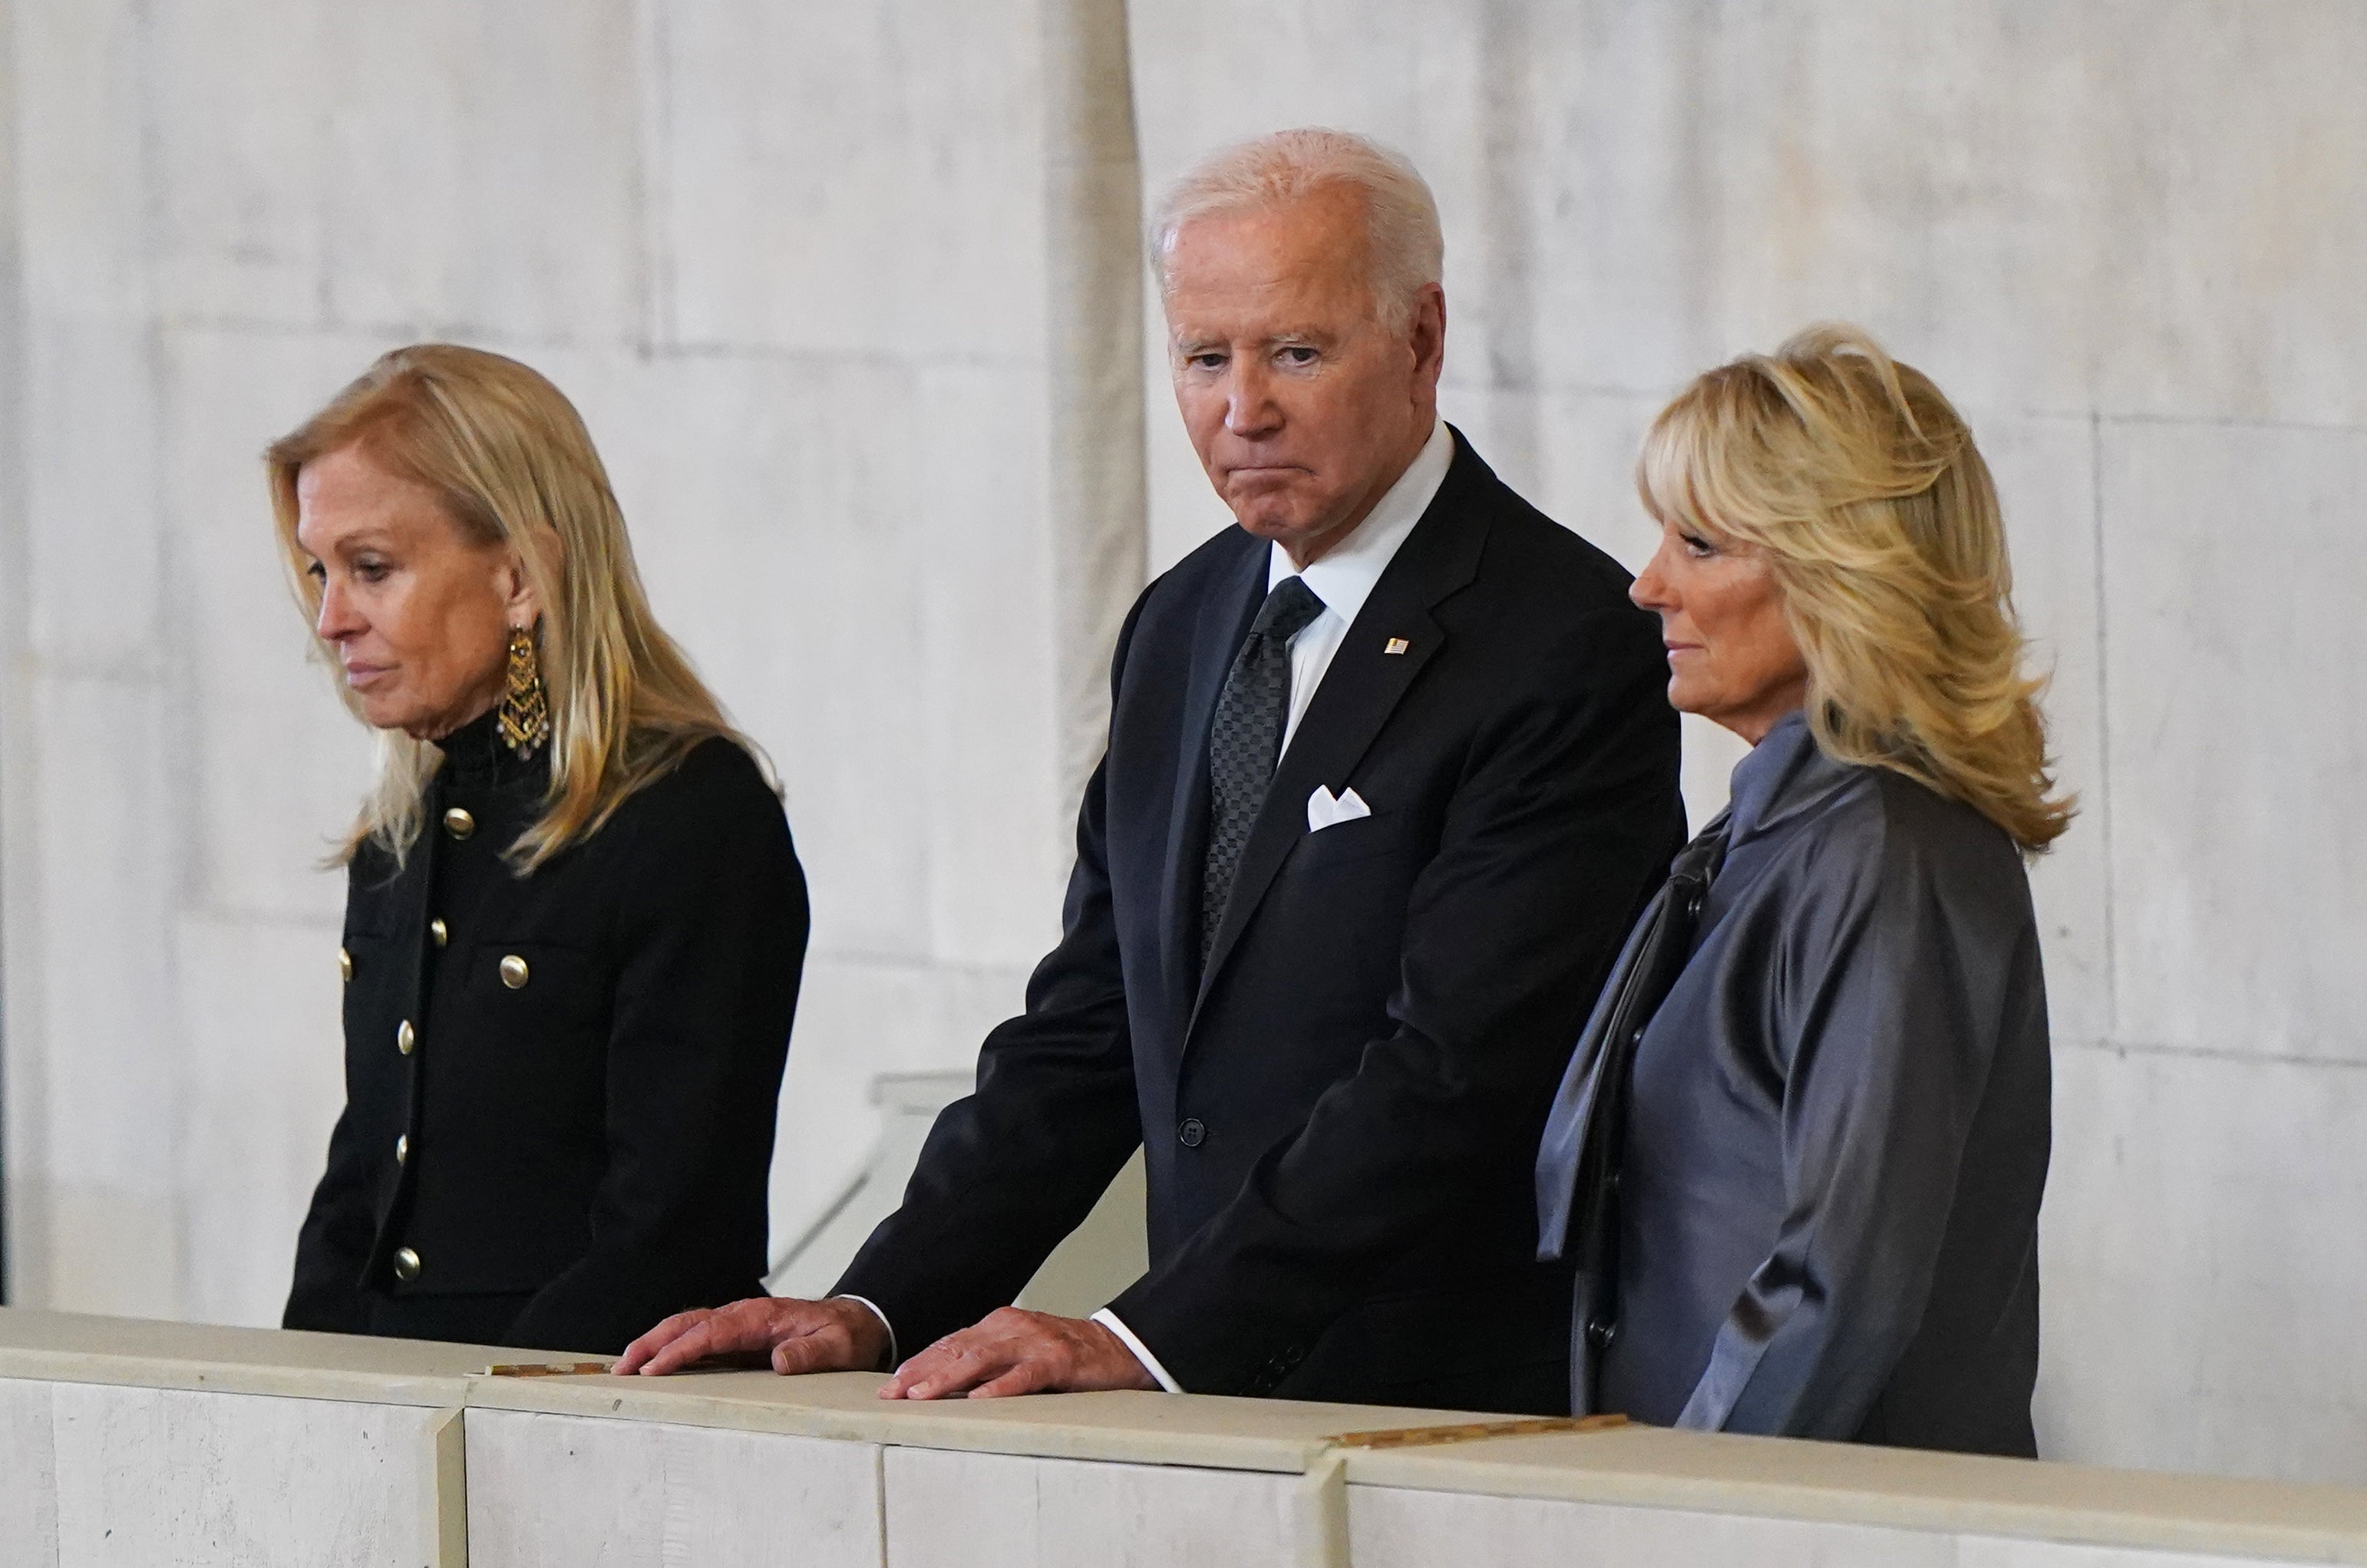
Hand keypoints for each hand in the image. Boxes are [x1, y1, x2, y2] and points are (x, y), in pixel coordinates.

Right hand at [615, 1296, 890, 1377]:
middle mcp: (744, 1316)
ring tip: (626, 1366)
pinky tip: (655, 1363)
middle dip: (652, 1343)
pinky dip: (672, 1346)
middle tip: (621, 1367)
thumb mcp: (837, 1346)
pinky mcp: (739, 1335)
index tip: (654, 1369)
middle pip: (688, 1323)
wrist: (856, 1321)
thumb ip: (811, 1352)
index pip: (712, 1332)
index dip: (680, 1350)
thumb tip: (780, 1360)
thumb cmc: (845, 1335)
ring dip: (655, 1343)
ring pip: (688, 1327)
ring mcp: (739, 1324)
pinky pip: (699, 1337)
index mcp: (762, 1317)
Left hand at [880, 1307, 1159, 1399]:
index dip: (918, 1363)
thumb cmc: (1067, 1355)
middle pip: (957, 1349)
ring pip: (982, 1359)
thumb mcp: (1021, 1352)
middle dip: (921, 1372)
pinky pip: (1025, 1376)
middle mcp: (1012, 1328)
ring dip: (947, 1378)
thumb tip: (945, 1381)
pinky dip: (1000, 1387)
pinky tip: (979, 1400)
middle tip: (892, 1395)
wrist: (1120, 1347)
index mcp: (999, 1325)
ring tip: (922, 1396)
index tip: (891, 1385)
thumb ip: (989, 1361)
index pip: (949, 1344)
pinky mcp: (1058, 1361)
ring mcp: (1035, 1343)